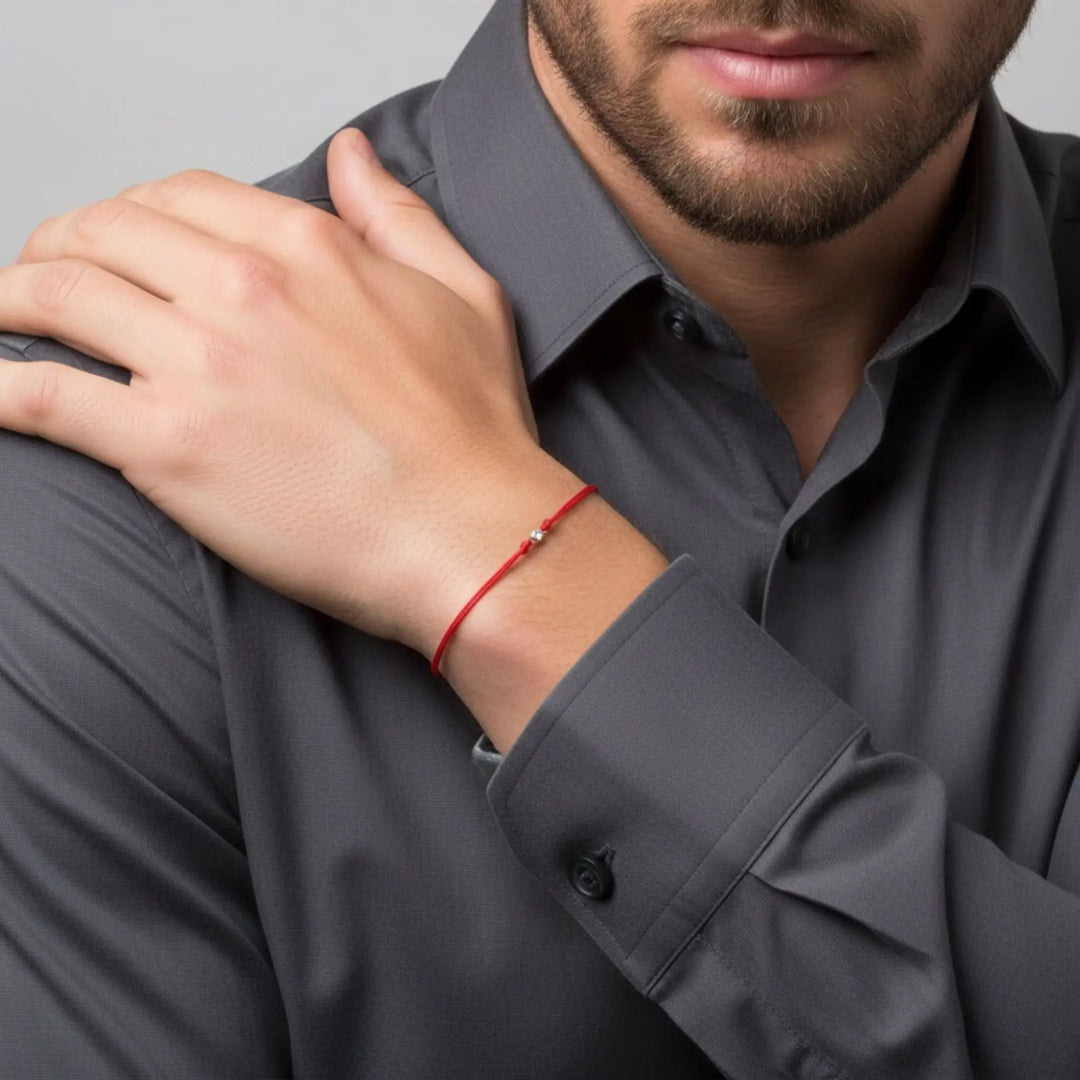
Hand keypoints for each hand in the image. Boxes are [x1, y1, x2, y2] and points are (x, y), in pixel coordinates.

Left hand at [0, 128, 570, 652]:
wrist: (469, 531)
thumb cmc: (472, 431)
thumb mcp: (463, 293)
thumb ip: (395, 214)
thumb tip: (351, 154)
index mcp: (306, 248)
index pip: (177, 196)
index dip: (131, 213)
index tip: (119, 243)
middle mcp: (242, 291)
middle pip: (101, 233)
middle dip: (55, 246)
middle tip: (41, 278)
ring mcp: (198, 366)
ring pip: (56, 298)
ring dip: (9, 301)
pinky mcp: (167, 447)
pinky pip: (43, 398)